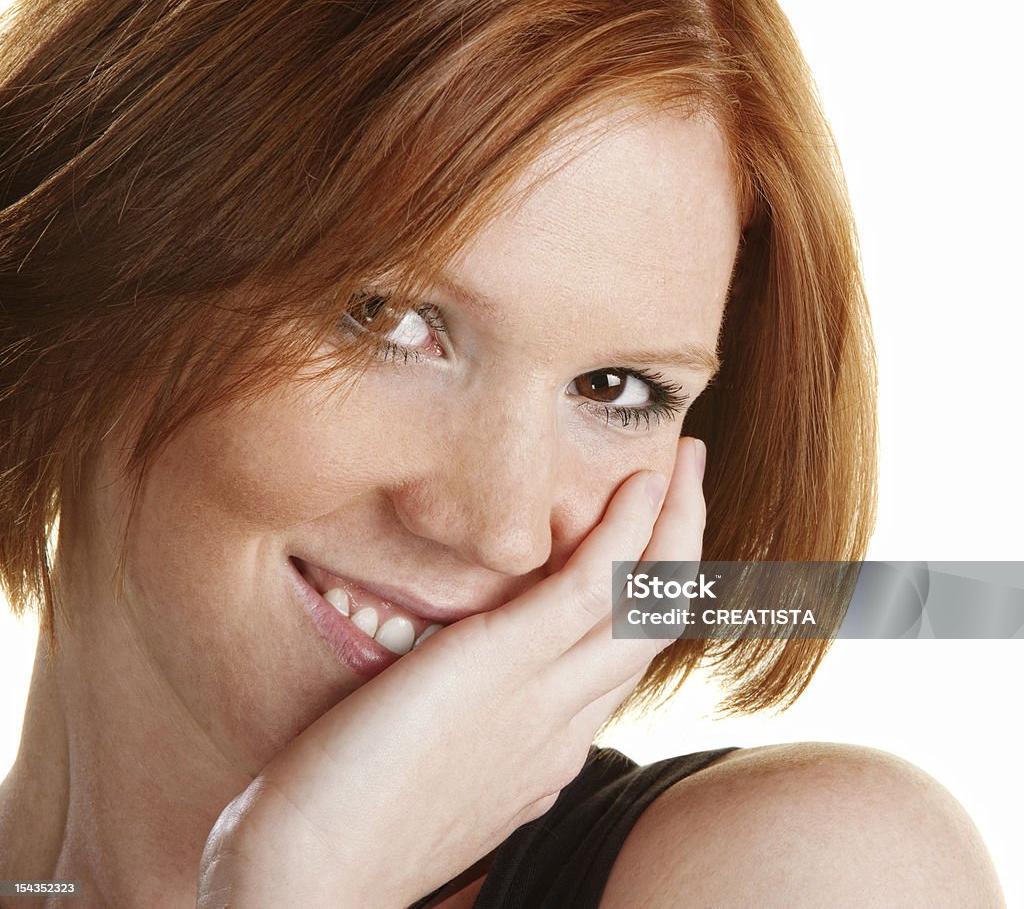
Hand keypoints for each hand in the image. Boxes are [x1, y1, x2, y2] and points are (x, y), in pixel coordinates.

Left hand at [196, 437, 706, 908]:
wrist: (306, 885)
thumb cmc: (341, 832)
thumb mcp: (426, 779)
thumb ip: (468, 737)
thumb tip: (471, 702)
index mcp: (545, 753)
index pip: (619, 660)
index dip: (647, 592)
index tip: (649, 539)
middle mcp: (563, 729)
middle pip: (653, 624)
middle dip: (683, 545)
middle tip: (689, 478)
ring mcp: (542, 700)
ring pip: (645, 602)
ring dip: (675, 521)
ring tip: (686, 459)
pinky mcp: (502, 667)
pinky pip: (592, 590)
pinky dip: (626, 534)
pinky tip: (638, 484)